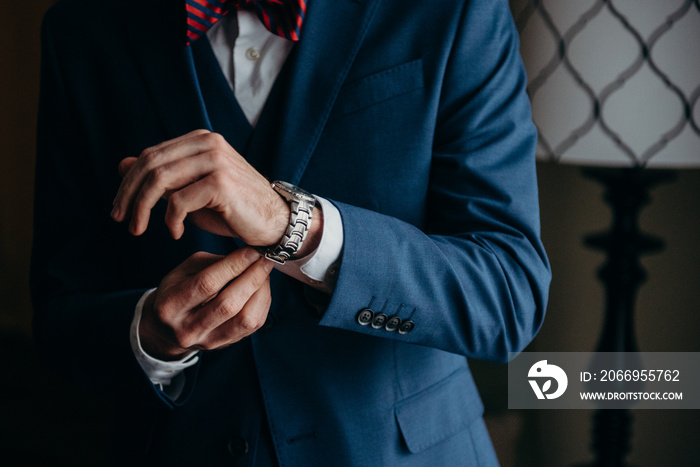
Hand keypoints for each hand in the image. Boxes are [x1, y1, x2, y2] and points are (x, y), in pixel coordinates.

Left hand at [111, 130, 288, 245]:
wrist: (274, 222)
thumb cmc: (233, 210)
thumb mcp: (191, 192)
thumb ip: (162, 180)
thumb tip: (122, 165)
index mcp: (200, 141)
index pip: (151, 155)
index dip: (128, 182)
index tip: (119, 209)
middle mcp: (208, 144)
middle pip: (150, 164)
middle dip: (129, 195)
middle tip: (121, 220)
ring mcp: (216, 160)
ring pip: (160, 180)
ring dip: (143, 209)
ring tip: (139, 230)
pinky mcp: (221, 182)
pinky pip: (180, 200)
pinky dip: (171, 220)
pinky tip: (176, 233)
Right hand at [139, 248, 272, 360]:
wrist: (169, 329)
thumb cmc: (178, 291)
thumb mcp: (184, 270)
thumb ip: (212, 263)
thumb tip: (246, 257)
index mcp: (171, 306)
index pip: (207, 284)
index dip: (233, 266)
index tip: (251, 252)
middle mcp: (188, 329)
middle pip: (229, 304)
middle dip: (252, 278)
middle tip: (264, 260)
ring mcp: (208, 341)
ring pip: (246, 319)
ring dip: (261, 292)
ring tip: (264, 273)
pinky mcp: (225, 344)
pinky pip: (253, 325)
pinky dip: (262, 303)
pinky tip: (262, 288)